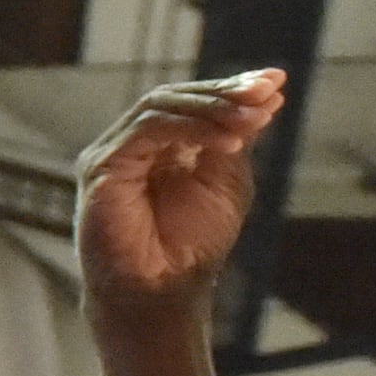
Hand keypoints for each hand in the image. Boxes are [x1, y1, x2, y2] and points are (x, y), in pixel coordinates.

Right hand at [74, 72, 281, 330]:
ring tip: (253, 118)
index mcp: (159, 146)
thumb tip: (267, 92)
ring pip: (159, 106)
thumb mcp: (226, 181)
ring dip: (212, 108)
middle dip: (225, 93)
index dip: (231, 87)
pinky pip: (146, 131)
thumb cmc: (191, 247)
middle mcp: (131, 145)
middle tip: (266, 94)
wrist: (161, 293)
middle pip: (174, 96)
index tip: (275, 81)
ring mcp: (112, 154)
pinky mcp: (100, 168)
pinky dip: (190, 128)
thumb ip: (237, 138)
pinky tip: (228, 142)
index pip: (191, 102)